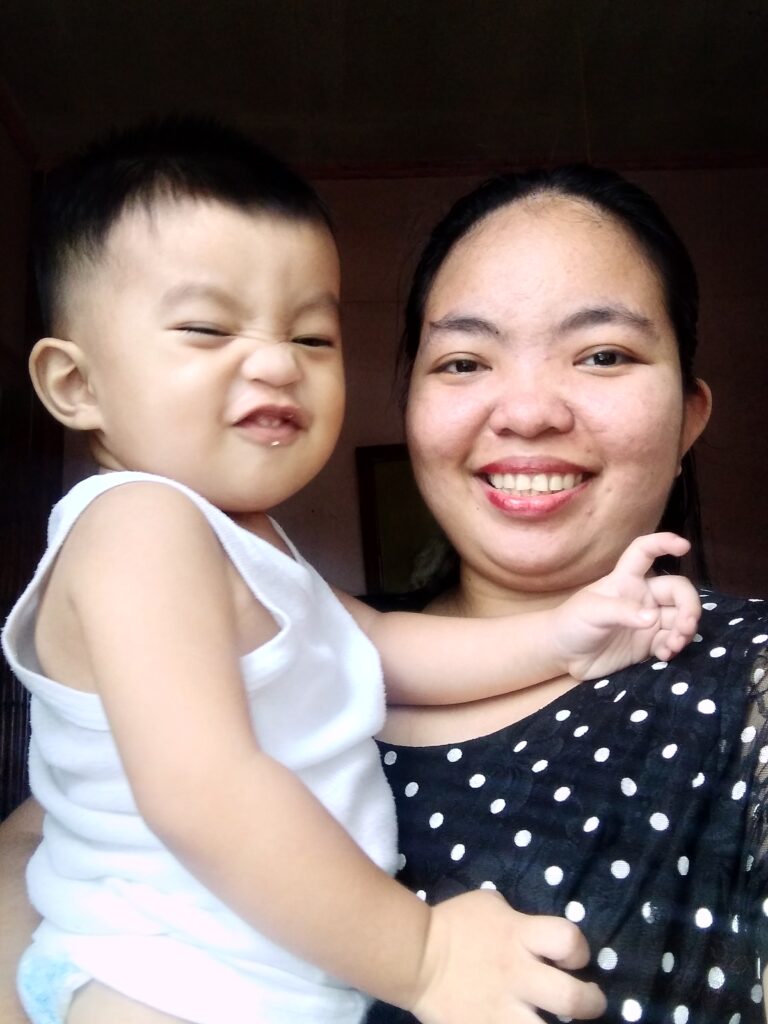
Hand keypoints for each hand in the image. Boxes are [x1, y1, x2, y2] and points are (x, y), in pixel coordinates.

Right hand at [410, 891, 605, 1022]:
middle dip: (592, 1003)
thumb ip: (521, 921)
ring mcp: (503, 1011)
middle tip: (588, 1002)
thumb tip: (539, 937)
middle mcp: (519, 976)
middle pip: (574, 1000)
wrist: (414, 957)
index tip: (573, 960)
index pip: (569, 941)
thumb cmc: (454, 924)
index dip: (580, 951)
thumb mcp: (492, 906)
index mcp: (519, 936)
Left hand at [553, 532, 700, 680]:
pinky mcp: (649, 644)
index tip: (685, 547)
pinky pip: (672, 641)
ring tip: (674, 644)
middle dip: (689, 606)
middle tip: (685, 626)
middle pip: (677, 591)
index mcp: (626, 580)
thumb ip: (622, 612)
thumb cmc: (572, 623)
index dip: (663, 543)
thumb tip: (653, 619)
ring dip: (685, 630)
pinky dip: (674, 647)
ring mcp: (648, 621)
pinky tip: (665, 655)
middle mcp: (642, 597)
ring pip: (680, 618)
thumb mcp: (591, 612)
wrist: (564, 656)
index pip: (645, 552)